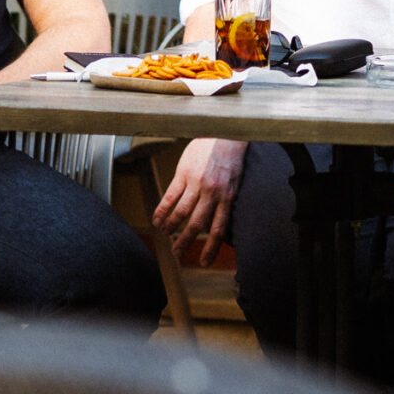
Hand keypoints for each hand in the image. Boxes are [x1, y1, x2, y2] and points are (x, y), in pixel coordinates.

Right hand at [154, 137, 247, 262]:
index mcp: (228, 196)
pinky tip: (157, 220)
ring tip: (165, 236)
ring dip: (171, 227)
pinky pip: (170, 196)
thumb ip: (226, 200)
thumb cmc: (231, 156)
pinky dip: (162, 210)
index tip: (203, 262)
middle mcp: (212, 192)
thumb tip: (218, 221)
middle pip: (196, 224)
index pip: (218, 228)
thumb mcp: (236, 181)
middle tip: (177, 254)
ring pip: (181, 212)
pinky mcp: (183, 173)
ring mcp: (196, 183)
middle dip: (185, 242)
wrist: (225, 131)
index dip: (211, 247)